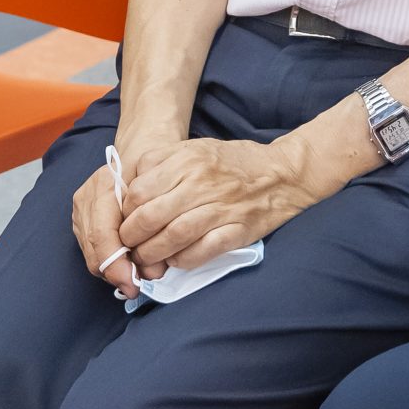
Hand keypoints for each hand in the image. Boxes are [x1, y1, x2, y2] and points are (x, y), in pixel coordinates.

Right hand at [70, 146, 148, 296]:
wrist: (143, 149)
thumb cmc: (157, 172)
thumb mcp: (162, 195)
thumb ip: (157, 232)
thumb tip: (153, 272)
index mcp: (106, 184)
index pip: (103, 235)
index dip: (117, 264)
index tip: (134, 283)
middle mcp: (88, 195)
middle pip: (94, 247)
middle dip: (115, 271)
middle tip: (135, 287)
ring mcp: (81, 206)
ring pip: (90, 251)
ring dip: (112, 269)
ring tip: (133, 279)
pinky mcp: (81, 215)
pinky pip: (91, 247)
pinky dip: (108, 260)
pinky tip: (124, 266)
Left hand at [116, 137, 317, 274]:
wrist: (284, 173)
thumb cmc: (235, 162)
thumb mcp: (197, 148)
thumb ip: (164, 163)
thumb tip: (131, 188)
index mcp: (188, 159)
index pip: (139, 191)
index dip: (125, 212)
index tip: (124, 221)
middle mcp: (201, 182)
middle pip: (150, 216)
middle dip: (132, 237)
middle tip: (130, 245)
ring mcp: (220, 207)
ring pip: (172, 237)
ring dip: (153, 254)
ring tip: (147, 259)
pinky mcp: (237, 230)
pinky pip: (200, 252)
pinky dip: (182, 260)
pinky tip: (176, 260)